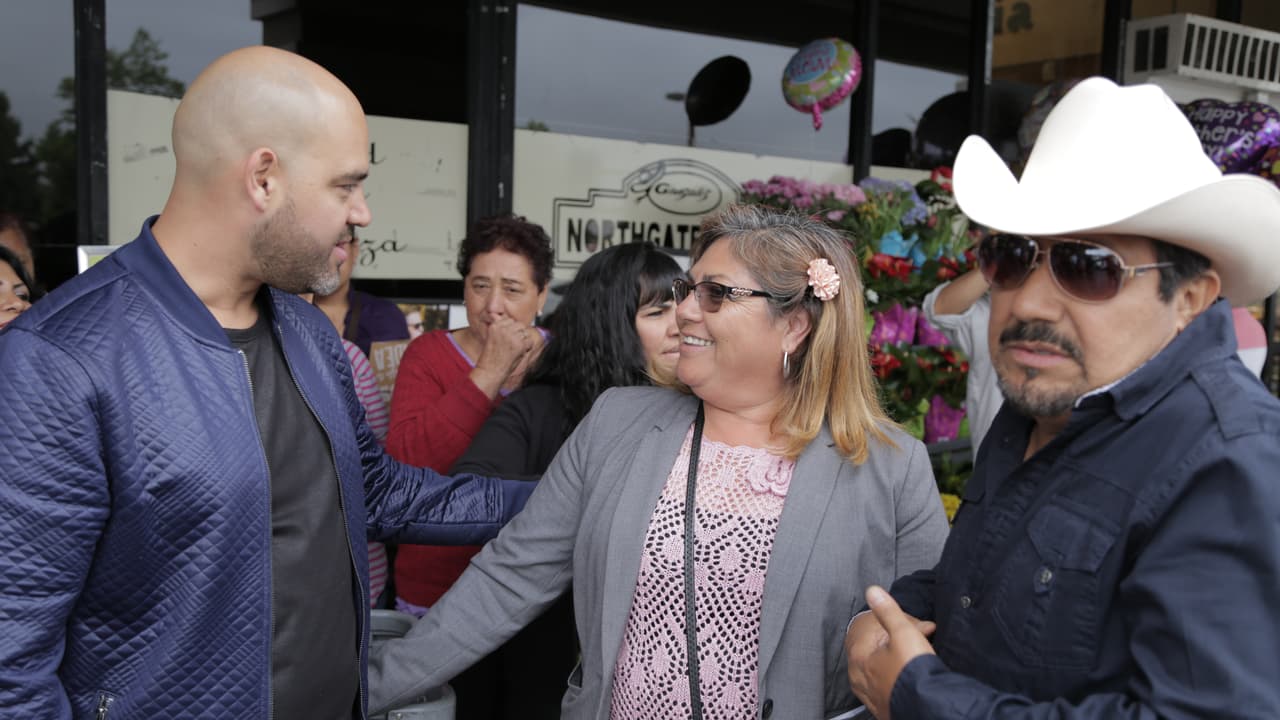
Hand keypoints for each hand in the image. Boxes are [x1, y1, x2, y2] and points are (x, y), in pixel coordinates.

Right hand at [473, 317, 534, 383]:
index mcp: (495, 326)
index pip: (510, 320)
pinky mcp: (519, 345)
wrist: (490, 371)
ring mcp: (512, 336)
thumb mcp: (491, 338)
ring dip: (523, 340)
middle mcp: (503, 329)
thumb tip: (506, 318)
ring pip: (525, 332)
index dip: (511, 329)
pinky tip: (519, 352)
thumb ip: (500, 328)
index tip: (508, 337)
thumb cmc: (490, 358)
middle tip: (513, 344)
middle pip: (519, 324)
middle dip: (519, 333)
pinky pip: (530, 341)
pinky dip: (527, 347)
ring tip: (515, 349)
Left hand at [847, 586, 935, 719]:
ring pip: (880, 666)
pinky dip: (897, 673)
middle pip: (874, 648)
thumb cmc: (914, 673)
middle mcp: (858, 678)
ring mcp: (869, 694)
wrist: (927, 708)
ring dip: (897, 656)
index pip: (869, 629)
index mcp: (858, 656)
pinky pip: (886, 682)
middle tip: (920, 636)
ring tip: (920, 654)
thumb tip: (873, 592)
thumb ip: (887, 610)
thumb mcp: (904, 632)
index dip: (893, 622)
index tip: (914, 625)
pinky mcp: (882, 706)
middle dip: (897, 638)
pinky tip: (913, 673)